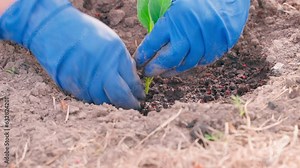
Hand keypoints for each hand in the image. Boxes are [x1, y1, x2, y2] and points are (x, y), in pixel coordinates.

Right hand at [0, 0, 144, 108]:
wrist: (53, 29)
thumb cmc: (85, 32)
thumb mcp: (111, 40)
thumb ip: (122, 60)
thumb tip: (132, 80)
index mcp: (115, 55)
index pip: (132, 82)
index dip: (138, 92)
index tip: (140, 96)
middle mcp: (101, 69)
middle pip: (120, 96)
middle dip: (130, 104)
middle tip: (134, 106)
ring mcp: (86, 79)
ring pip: (104, 101)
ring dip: (113, 103)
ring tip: (117, 102)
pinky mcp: (72, 86)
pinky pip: (88, 99)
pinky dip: (97, 99)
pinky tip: (100, 95)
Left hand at [135, 0, 249, 76]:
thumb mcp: (173, 2)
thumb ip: (162, 19)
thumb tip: (150, 41)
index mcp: (174, 19)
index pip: (152, 43)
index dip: (143, 55)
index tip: (138, 62)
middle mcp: (190, 32)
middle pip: (168, 60)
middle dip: (155, 68)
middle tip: (148, 72)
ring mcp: (206, 40)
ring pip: (187, 64)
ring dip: (173, 70)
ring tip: (165, 72)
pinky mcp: (221, 46)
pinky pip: (204, 61)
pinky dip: (193, 64)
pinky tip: (185, 63)